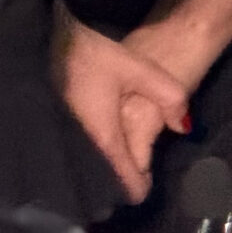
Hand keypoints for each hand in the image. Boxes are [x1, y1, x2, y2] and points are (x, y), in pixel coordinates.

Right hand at [52, 11, 189, 203]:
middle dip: (124, 181)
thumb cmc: (94, 57)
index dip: (140, 187)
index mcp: (103, 137)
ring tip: (129, 162)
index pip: (124, 179)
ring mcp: (68, 141)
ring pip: (93, 171)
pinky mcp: (61, 132)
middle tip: (143, 174)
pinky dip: (97, 159)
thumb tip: (184, 128)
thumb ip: (169, 96)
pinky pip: (82, 156)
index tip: (151, 186)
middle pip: (106, 180)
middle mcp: (82, 146)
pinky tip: (108, 147)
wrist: (47, 44)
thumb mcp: (140, 70)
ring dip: (110, 171)